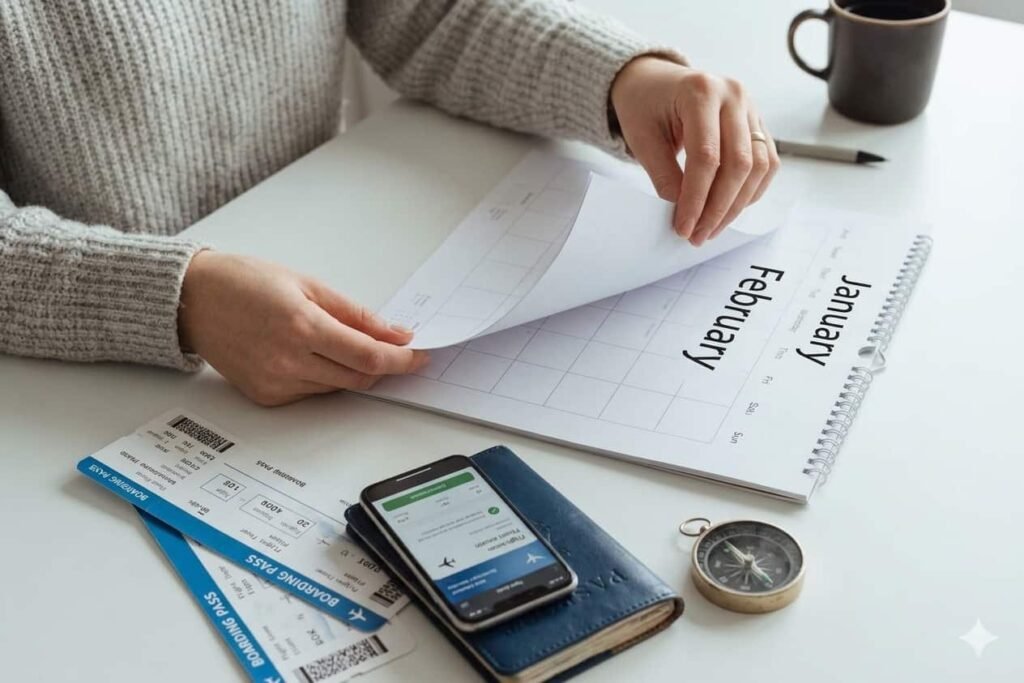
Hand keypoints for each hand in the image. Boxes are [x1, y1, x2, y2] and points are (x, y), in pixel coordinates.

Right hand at [178, 251, 428, 405]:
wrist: (192, 300)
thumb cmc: (245, 282)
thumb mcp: (308, 284)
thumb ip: (356, 314)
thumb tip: (395, 333)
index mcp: (302, 325)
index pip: (368, 356)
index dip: (401, 360)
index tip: (419, 356)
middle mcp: (288, 360)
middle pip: (359, 377)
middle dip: (382, 366)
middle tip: (394, 349)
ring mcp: (275, 382)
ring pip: (338, 387)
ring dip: (353, 370)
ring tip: (336, 340)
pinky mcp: (266, 396)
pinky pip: (312, 392)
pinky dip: (324, 376)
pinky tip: (309, 353)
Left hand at [610, 56, 779, 244]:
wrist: (654, 81)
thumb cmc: (644, 105)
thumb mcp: (641, 138)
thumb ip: (663, 174)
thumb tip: (685, 212)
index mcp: (701, 91)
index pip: (707, 156)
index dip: (697, 198)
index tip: (684, 227)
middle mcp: (733, 95)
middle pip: (739, 163)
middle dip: (719, 207)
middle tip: (698, 235)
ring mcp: (750, 107)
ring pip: (759, 166)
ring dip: (737, 204)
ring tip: (712, 228)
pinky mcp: (757, 122)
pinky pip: (765, 162)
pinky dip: (751, 190)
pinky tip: (729, 209)